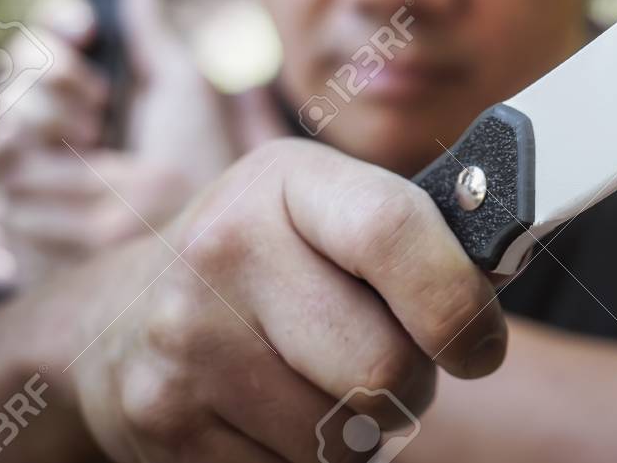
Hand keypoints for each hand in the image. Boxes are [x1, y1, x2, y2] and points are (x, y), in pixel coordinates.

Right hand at [0, 0, 285, 284]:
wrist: (194, 235)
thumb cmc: (197, 159)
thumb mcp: (182, 87)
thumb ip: (151, 29)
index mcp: (87, 74)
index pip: (46, 28)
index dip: (57, 18)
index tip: (87, 23)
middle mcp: (49, 113)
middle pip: (13, 70)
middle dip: (55, 77)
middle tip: (99, 101)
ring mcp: (28, 162)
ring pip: (4, 124)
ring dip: (56, 133)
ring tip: (104, 149)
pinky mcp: (18, 211)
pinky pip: (9, 181)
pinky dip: (59, 186)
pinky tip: (95, 195)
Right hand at [68, 138, 506, 461]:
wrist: (114, 321)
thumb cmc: (261, 262)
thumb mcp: (323, 211)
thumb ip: (412, 234)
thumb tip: (502, 265)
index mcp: (286, 181)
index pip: (394, 230)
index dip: (458, 301)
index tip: (481, 346)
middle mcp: (226, 248)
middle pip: (382, 365)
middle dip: (411, 388)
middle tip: (391, 371)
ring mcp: (187, 339)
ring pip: (343, 435)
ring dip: (359, 431)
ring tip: (322, 385)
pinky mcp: (165, 420)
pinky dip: (303, 459)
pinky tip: (272, 412)